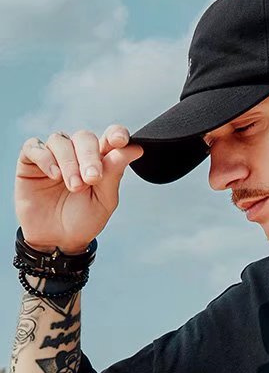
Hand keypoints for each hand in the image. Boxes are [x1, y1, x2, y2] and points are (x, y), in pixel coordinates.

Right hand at [14, 125, 143, 253]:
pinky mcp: (30, 162)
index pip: (110, 138)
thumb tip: (134, 148)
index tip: (119, 140)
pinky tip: (53, 175)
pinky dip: (45, 158)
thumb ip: (114, 173)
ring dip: (69, 162)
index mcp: (101, 162)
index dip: (116, 134)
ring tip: (73, 186)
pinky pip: (34, 146)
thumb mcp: (104, 200)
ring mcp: (53, 156)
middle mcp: (77, 154)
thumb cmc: (84, 220)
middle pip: (85, 137)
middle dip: (90, 156)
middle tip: (92, 179)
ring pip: (61, 140)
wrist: (58, 239)